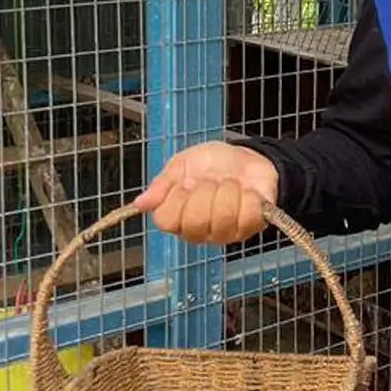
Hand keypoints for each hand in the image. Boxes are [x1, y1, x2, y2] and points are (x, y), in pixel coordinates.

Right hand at [131, 142, 280, 244]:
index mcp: (176, 216)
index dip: (177, 198)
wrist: (246, 158)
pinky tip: (247, 191)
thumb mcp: (182, 165)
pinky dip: (250, 196)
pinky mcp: (250, 229)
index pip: (166, 220)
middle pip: (196, 222)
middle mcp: (198, 231)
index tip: (187, 181)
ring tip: (231, 183)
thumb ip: (162, 184)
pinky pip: (248, 217)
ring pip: (224, 218)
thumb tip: (140, 203)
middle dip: (206, 191)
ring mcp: (225, 233)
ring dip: (229, 190)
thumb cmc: (212, 163)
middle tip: (212, 180)